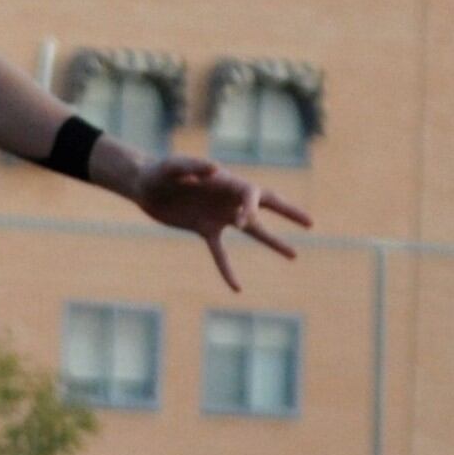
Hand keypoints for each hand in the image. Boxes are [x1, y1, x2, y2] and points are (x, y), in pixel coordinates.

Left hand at [127, 155, 312, 291]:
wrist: (143, 186)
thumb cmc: (158, 171)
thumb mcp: (171, 167)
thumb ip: (192, 166)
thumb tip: (214, 169)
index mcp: (225, 181)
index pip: (251, 193)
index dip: (252, 206)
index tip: (243, 220)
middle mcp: (227, 198)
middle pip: (265, 204)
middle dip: (288, 212)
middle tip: (310, 223)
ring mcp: (219, 215)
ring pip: (252, 230)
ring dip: (272, 242)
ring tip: (294, 255)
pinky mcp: (204, 229)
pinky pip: (221, 253)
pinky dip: (228, 270)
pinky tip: (237, 288)